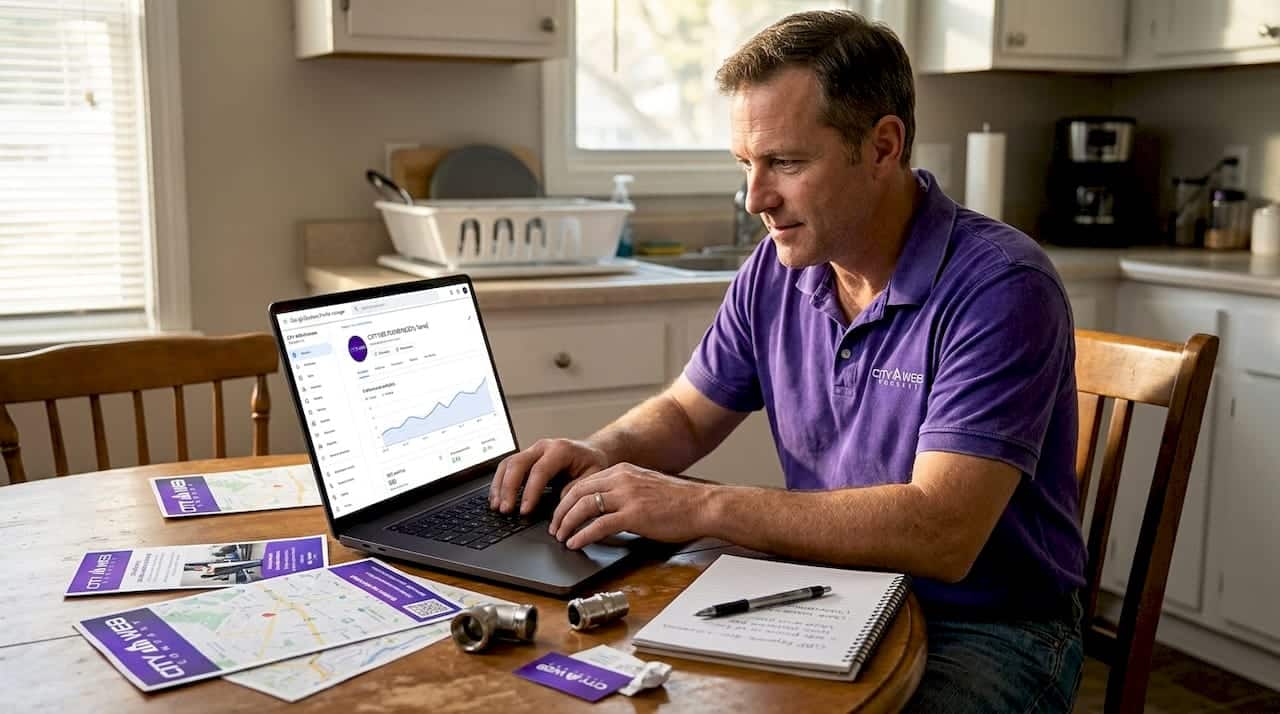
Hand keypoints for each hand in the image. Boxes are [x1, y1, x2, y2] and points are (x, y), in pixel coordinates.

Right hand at [489, 438, 608, 514]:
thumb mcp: (593, 476)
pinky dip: (500, 483)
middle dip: (508, 488)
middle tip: (505, 510)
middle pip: (518, 464)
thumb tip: (560, 504)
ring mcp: (532, 450)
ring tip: (497, 507)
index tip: (524, 510)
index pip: (539, 470)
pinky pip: (507, 467)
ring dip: (500, 486)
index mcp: (560, 449)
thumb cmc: (592, 464)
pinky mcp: (526, 458)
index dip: (530, 492)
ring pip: (508, 464)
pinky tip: (497, 498)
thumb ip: (576, 489)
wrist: (591, 451)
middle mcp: (543, 447)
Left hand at [549, 464, 712, 548]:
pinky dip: (582, 535)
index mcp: (623, 470)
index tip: (560, 513)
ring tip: (561, 537)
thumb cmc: (680, 501)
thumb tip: (605, 506)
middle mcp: (622, 479)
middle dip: (560, 512)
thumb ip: (624, 491)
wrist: (703, 505)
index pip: (583, 482)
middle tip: (554, 527)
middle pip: (577, 492)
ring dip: (567, 524)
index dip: (566, 499)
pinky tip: (576, 543)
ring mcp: (627, 496)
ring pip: (583, 507)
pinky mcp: (634, 515)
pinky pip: (598, 525)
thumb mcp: (646, 486)